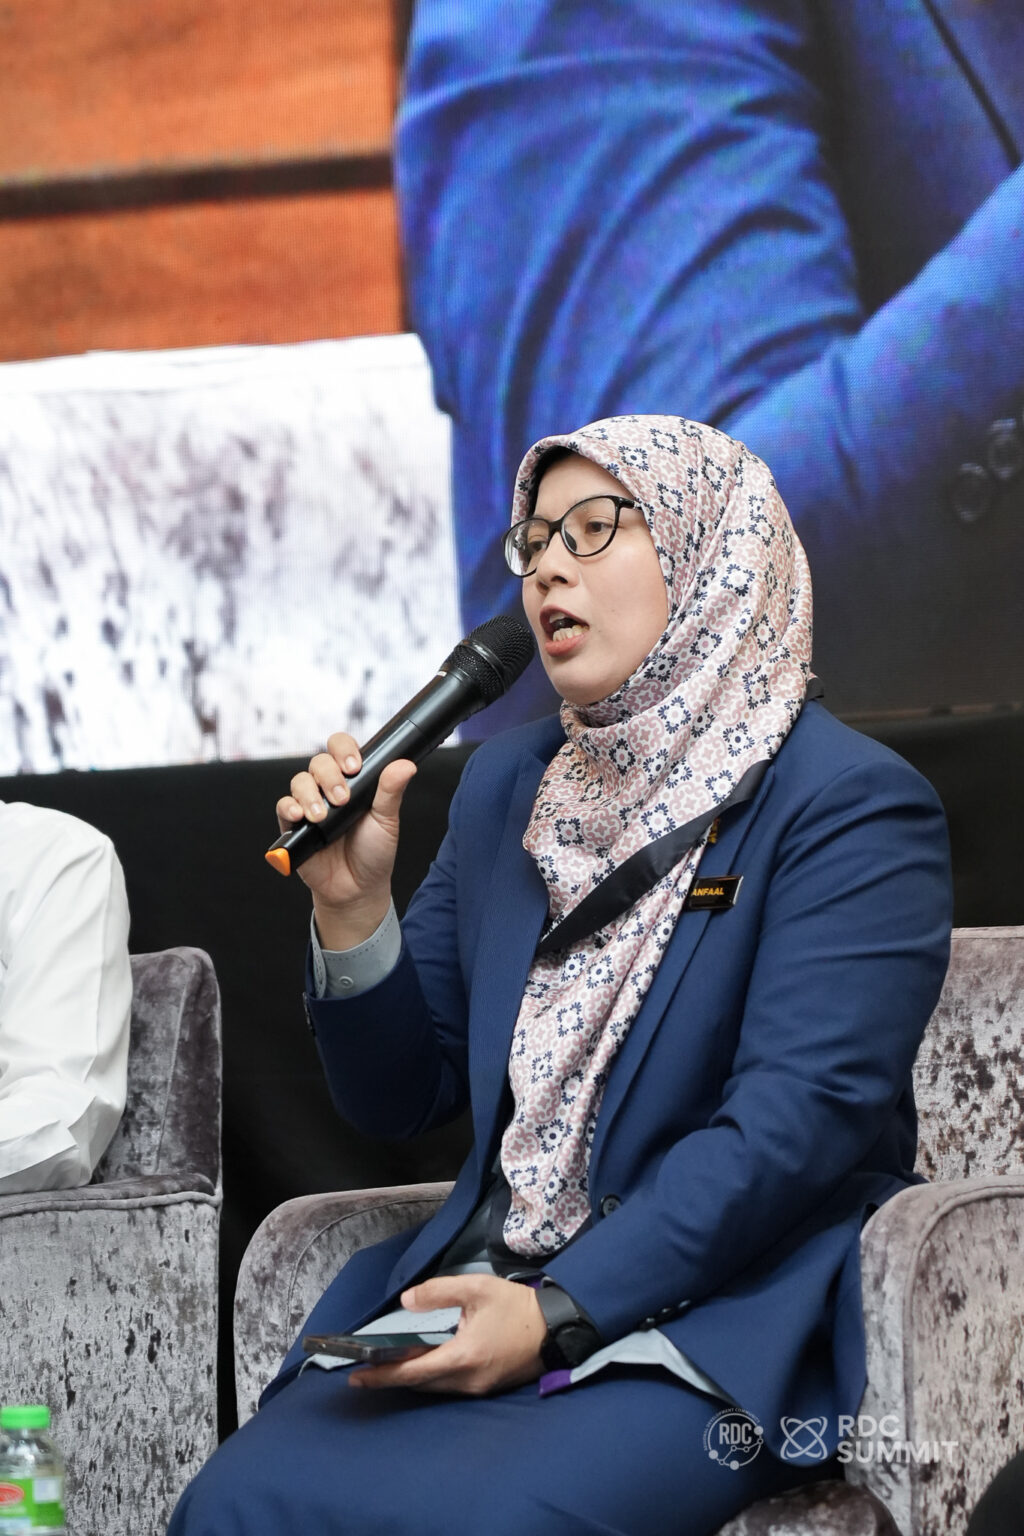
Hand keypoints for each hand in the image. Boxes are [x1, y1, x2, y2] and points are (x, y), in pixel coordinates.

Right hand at [275, 732, 416, 946]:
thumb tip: (405, 764)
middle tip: (342, 799)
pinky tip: (301, 816)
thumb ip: (391, 791)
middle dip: (329, 776)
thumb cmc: (374, 852)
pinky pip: (283, 806)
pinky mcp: (294, 825)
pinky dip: (289, 807)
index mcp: (353, 781)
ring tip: (322, 816)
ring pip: (299, 781)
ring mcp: (310, 805)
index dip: (343, 749)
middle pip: (318, 762)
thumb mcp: (387, 821)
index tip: (354, 765)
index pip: (341, 749)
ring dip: (310, 794)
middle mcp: (328, 788)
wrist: (357, 888)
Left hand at [348, 1275, 546, 1396]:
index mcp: (462, 1358)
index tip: (357, 1377)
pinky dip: (431, 1375)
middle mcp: (466, 1381)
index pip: (411, 1372)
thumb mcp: (477, 1289)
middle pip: (419, 1384)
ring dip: (411, 1377)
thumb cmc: (517, 1308)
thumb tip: (406, 1301)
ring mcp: (477, 1388)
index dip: (382, 1375)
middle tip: (365, 1369)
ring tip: (389, 1364)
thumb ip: (439, 1292)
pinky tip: (424, 1362)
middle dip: (391, 1377)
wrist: (557, 1328)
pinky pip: (450, 1385)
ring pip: (434, 1386)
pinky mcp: (487, 1387)